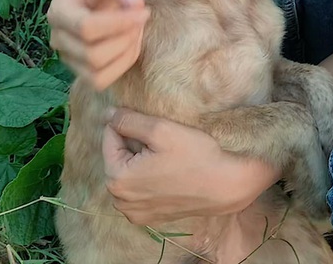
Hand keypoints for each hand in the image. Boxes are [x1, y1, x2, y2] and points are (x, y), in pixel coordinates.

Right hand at [47, 0, 149, 89]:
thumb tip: (134, 3)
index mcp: (59, 10)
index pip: (86, 28)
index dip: (119, 23)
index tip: (144, 10)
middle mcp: (57, 37)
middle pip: (93, 54)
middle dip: (125, 38)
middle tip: (142, 17)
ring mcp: (67, 57)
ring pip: (97, 72)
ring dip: (126, 52)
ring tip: (137, 28)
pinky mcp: (81, 70)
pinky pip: (101, 81)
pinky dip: (123, 64)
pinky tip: (132, 42)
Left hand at [102, 108, 281, 224]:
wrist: (225, 184)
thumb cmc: (195, 154)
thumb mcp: (161, 130)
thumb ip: (129, 120)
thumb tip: (108, 114)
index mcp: (118, 179)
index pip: (110, 137)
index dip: (128, 123)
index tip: (151, 122)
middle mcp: (121, 202)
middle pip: (117, 158)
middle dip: (133, 143)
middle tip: (160, 138)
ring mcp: (135, 213)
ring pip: (128, 175)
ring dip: (140, 161)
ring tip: (165, 154)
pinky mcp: (150, 218)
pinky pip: (139, 191)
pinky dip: (148, 178)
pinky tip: (168, 171)